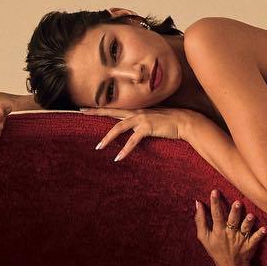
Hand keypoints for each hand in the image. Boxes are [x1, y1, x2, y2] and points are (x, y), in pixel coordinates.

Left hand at [79, 104, 193, 160]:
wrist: (185, 121)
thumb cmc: (170, 122)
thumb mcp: (153, 119)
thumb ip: (142, 122)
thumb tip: (134, 128)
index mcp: (136, 110)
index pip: (115, 108)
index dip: (100, 107)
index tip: (86, 107)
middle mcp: (136, 112)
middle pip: (111, 112)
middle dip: (95, 112)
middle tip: (81, 112)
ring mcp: (142, 119)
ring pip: (119, 127)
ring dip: (107, 138)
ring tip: (98, 147)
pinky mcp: (148, 127)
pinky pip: (133, 140)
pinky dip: (125, 150)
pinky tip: (118, 158)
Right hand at [194, 188, 266, 265]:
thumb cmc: (216, 249)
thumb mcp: (204, 237)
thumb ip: (200, 220)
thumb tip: (198, 203)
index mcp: (218, 231)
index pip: (216, 215)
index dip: (215, 203)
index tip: (215, 191)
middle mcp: (230, 234)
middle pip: (232, 221)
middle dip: (235, 212)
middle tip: (237, 203)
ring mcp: (241, 240)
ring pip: (245, 229)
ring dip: (248, 222)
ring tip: (250, 216)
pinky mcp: (250, 245)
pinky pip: (255, 239)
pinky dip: (260, 235)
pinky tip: (264, 229)